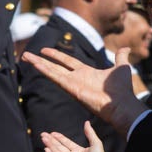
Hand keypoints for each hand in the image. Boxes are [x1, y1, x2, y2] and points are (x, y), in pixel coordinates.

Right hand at [21, 47, 148, 135]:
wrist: (122, 104)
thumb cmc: (122, 90)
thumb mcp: (121, 67)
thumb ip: (121, 57)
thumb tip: (126, 48)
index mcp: (86, 73)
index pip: (67, 62)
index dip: (56, 55)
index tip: (44, 50)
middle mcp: (76, 79)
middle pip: (54, 67)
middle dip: (41, 60)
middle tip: (27, 55)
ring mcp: (72, 84)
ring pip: (51, 71)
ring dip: (38, 64)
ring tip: (25, 57)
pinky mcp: (71, 88)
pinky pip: (55, 77)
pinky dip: (45, 70)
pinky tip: (35, 64)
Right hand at [41, 121, 111, 151]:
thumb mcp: (95, 142)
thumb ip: (90, 132)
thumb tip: (87, 122)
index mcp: (78, 151)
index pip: (65, 143)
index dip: (59, 138)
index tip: (52, 133)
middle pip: (59, 147)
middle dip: (51, 140)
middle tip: (43, 134)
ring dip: (50, 146)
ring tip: (43, 139)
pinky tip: (46, 149)